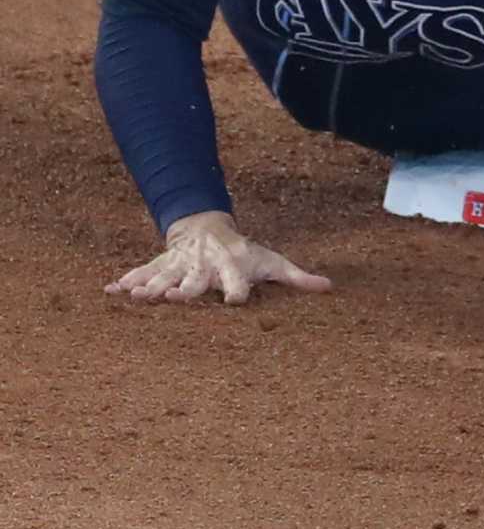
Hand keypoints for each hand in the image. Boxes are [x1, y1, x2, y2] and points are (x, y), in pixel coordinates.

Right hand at [104, 210, 332, 305]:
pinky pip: (141, 273)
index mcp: (233, 268)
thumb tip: (329, 287)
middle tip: (175, 297)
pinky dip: (125, 281)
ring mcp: (179, 266)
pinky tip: (109, 290)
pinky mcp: (160, 266)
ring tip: (136, 297)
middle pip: (195, 282)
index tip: (236, 300)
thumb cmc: (245, 253)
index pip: (237, 282)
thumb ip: (297, 277)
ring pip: (164, 278)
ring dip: (151, 287)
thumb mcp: (273, 262)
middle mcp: (204, 268)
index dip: (238, 290)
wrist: (208, 228)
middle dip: (186, 289)